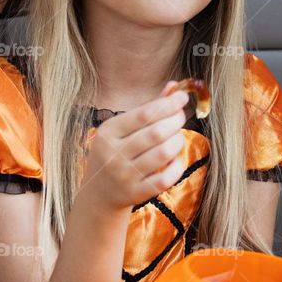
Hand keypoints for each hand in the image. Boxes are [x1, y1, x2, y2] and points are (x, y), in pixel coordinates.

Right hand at [78, 85, 188, 213]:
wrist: (98, 194)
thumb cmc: (115, 153)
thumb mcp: (122, 130)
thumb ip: (148, 109)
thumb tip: (173, 87)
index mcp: (109, 131)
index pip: (144, 113)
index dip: (168, 104)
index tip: (183, 97)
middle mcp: (113, 153)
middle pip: (156, 132)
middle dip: (176, 121)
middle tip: (181, 117)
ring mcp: (124, 175)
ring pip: (164, 153)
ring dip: (178, 141)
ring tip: (177, 138)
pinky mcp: (135, 193)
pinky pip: (165, 178)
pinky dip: (177, 166)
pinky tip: (175, 160)